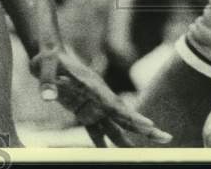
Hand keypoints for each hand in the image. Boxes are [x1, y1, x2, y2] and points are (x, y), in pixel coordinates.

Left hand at [30, 46, 171, 146]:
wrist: (47, 55)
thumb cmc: (48, 58)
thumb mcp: (44, 66)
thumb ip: (47, 81)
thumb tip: (47, 97)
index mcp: (93, 86)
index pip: (115, 104)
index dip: (132, 115)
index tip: (149, 124)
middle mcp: (97, 97)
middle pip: (123, 116)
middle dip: (144, 128)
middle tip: (166, 138)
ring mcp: (92, 106)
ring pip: (114, 127)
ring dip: (128, 140)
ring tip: (144, 155)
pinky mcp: (83, 111)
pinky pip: (96, 131)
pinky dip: (103, 144)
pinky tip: (111, 156)